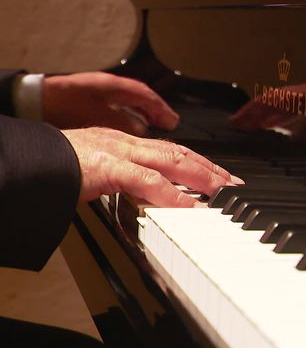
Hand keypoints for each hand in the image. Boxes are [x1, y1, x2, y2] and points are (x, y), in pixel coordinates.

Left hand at [43, 72, 179, 135]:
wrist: (36, 99)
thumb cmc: (63, 103)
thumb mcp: (97, 115)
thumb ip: (122, 122)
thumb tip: (143, 129)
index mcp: (115, 86)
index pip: (146, 95)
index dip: (162, 109)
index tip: (173, 121)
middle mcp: (112, 87)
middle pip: (143, 98)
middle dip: (158, 111)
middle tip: (171, 123)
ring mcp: (104, 93)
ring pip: (132, 103)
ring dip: (146, 114)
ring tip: (156, 125)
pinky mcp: (96, 102)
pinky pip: (122, 108)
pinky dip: (132, 116)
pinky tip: (134, 127)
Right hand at [62, 127, 243, 206]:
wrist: (28, 159)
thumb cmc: (57, 166)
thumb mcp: (98, 170)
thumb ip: (123, 179)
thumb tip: (148, 197)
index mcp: (125, 142)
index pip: (171, 149)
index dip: (198, 161)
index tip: (219, 174)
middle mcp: (127, 142)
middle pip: (179, 152)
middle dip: (210, 168)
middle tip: (234, 183)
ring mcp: (118, 152)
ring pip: (171, 161)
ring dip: (201, 176)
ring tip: (223, 191)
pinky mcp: (107, 167)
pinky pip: (147, 181)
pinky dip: (172, 194)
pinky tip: (191, 206)